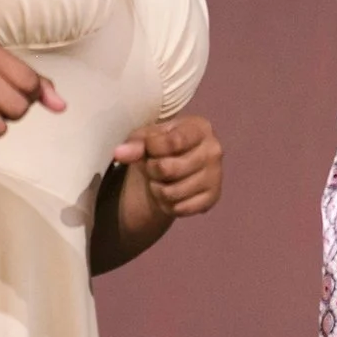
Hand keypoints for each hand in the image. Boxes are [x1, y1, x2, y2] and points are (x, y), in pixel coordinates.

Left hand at [110, 115, 225, 225]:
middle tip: (153, 167)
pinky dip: (169, 205)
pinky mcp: (213, 197)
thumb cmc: (160, 147)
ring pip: (172, 192)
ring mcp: (216, 175)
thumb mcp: (145, 139)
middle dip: (152, 170)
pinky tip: (171, 195)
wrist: (175, 169)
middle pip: (168, 168)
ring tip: (160, 181)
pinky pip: (181, 209)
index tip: (149, 147)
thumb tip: (120, 153)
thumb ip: (134, 144)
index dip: (151, 148)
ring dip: (158, 190)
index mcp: (200, 128)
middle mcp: (214, 150)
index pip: (172, 142)